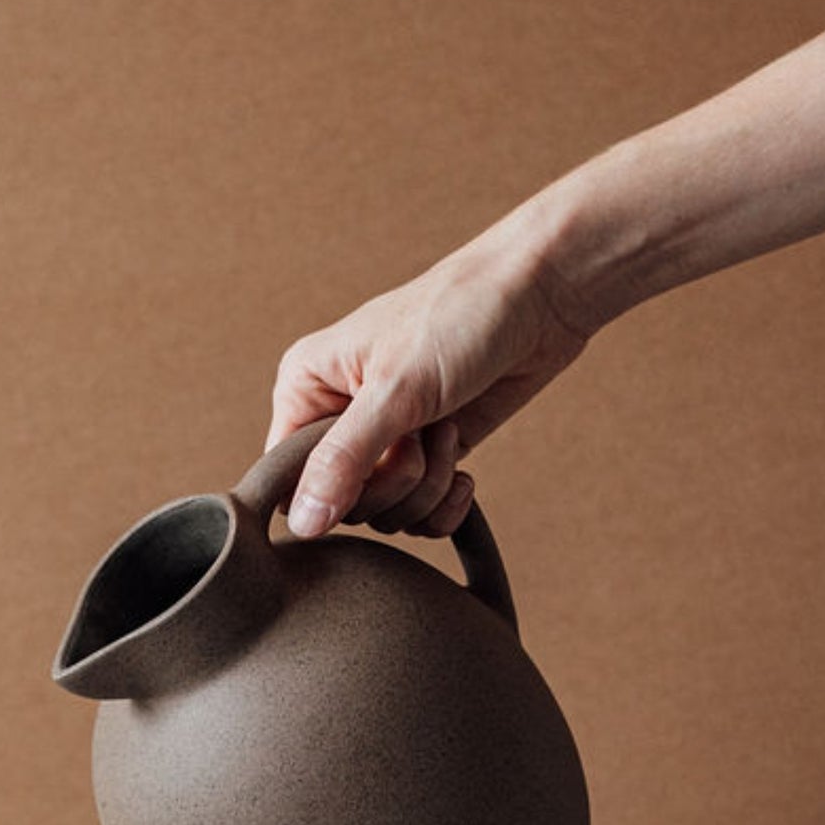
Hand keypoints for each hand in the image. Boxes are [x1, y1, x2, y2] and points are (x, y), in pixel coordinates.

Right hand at [266, 223, 592, 537]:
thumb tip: (302, 526)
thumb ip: (343, 461)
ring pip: (385, 515)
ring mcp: (385, 442)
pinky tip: (466, 475)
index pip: (284, 478)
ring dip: (427, 488)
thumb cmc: (458, 318)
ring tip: (448, 432)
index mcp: (306, 389)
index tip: (369, 469)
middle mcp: (337, 419)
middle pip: (340, 506)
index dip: (323, 493)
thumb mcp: (395, 391)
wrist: (540, 299)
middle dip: (392, 484)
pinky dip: (446, 505)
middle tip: (423, 434)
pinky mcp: (427, 458)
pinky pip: (420, 516)